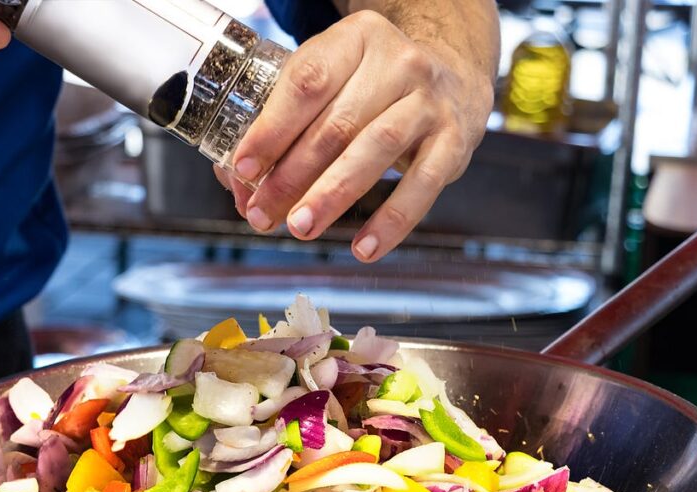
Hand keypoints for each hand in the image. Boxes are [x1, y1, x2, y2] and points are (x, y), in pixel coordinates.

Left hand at [215, 10, 493, 262]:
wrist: (453, 77)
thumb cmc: (373, 86)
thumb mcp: (333, 81)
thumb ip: (286, 125)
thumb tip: (242, 187)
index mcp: (357, 38)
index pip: (308, 82)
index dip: (272, 129)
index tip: (243, 169)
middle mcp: (399, 63)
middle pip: (338, 123)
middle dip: (292, 176)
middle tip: (262, 214)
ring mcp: (430, 101)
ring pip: (376, 150)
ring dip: (332, 195)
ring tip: (301, 227)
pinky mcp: (454, 140)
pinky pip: (422, 186)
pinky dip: (391, 221)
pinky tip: (363, 248)